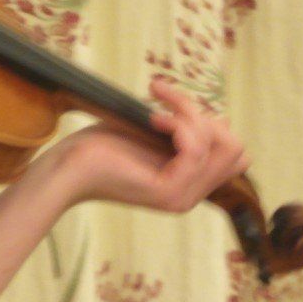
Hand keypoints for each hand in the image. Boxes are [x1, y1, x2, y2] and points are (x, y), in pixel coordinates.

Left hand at [48, 78, 248, 212]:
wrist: (65, 167)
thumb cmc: (98, 147)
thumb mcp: (150, 132)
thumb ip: (184, 130)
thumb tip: (220, 117)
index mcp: (189, 182)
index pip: (233, 151)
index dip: (211, 121)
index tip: (172, 105)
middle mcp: (191, 194)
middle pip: (236, 149)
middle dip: (206, 117)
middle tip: (166, 105)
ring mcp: (182, 196)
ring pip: (221, 146)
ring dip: (190, 114)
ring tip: (155, 110)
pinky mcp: (169, 191)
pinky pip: (196, 151)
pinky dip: (180, 125)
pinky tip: (154, 118)